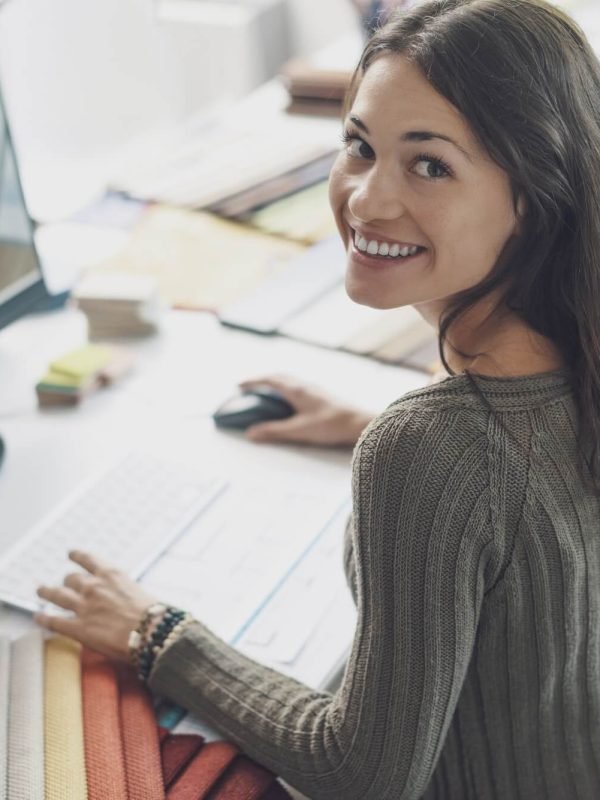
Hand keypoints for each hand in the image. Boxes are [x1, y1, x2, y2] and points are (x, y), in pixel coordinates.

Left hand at [34, 550, 158, 660]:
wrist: (150, 631)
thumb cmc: (152, 614)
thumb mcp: (138, 591)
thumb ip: (123, 591)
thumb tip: (122, 597)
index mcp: (111, 574)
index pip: (88, 559)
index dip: (77, 556)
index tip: (71, 554)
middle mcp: (94, 587)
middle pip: (71, 579)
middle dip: (66, 581)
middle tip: (63, 583)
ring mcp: (84, 607)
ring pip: (57, 595)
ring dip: (46, 592)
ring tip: (41, 590)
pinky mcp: (78, 628)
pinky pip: (54, 621)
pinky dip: (44, 619)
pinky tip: (39, 618)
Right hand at [239, 375, 375, 446]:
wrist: (359, 423)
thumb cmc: (331, 425)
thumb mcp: (298, 430)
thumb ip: (274, 431)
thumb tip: (251, 433)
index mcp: (297, 390)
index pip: (270, 380)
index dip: (253, 381)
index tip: (238, 385)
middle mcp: (305, 386)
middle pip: (279, 377)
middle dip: (262, 381)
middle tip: (249, 388)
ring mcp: (315, 390)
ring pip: (291, 382)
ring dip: (276, 384)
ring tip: (266, 394)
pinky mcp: (323, 397)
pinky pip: (299, 388)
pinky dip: (287, 391)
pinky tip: (290, 403)